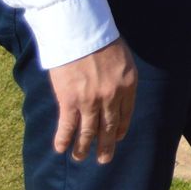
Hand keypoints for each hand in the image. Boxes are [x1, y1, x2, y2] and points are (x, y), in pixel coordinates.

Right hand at [47, 38, 136, 163]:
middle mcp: (112, 97)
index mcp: (128, 84)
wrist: (81, 32)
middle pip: (109, 127)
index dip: (120, 129)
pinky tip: (62, 149)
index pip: (126, 114)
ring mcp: (91, 101)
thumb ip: (119, 76)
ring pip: (88, 131)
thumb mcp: (122, 57)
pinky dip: (64, 139)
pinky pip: (67, 127)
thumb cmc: (101, 38)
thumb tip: (115, 87)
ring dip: (84, 147)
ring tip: (81, 157)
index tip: (116, 137)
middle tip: (104, 158)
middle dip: (106, 145)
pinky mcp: (70, 101)